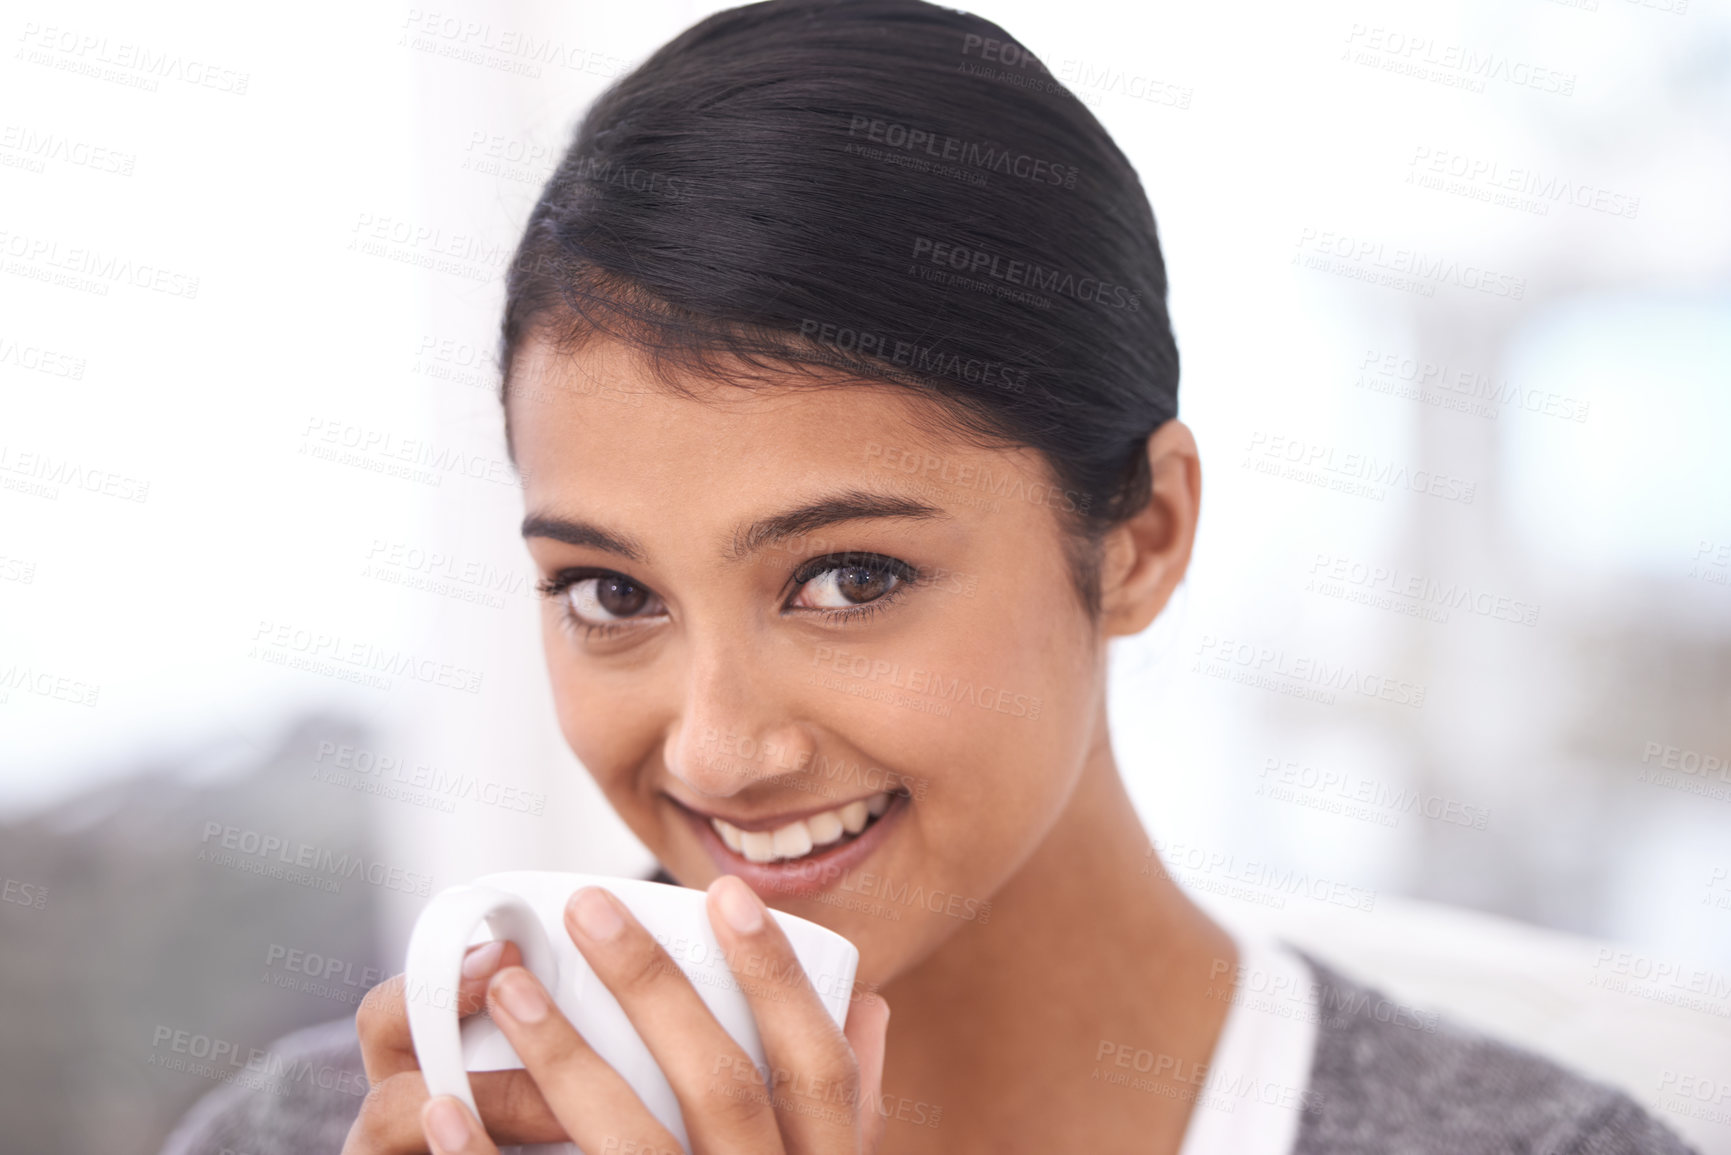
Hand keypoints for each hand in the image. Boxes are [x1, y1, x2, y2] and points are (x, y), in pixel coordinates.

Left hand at [345, 875, 891, 1154]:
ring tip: (509, 983)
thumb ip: (850, 1107)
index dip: (777, 978)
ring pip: (631, 1145)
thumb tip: (864, 1004)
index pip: (817, 1066)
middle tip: (587, 908)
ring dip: (565, 1057)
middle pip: (721, 1087)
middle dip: (654, 989)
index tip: (724, 894)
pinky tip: (439, 1109)